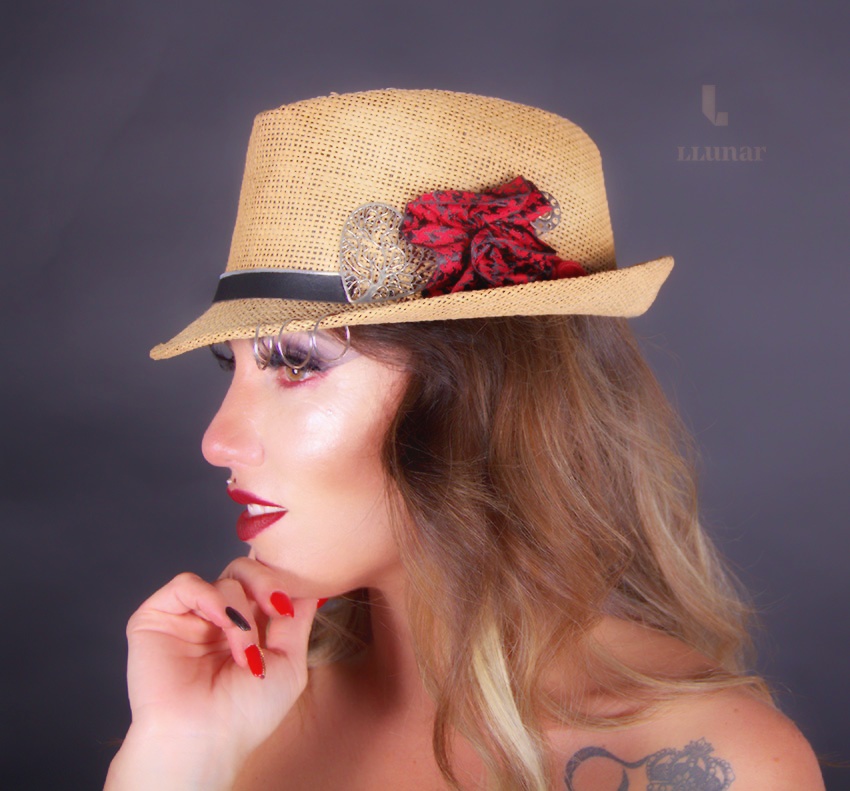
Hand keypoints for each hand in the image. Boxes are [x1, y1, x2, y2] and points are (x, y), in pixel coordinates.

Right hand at [106, 558, 316, 788]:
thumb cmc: (246, 714)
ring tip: (245, 653)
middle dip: (268, 583)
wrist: (204, 742)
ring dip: (242, 613)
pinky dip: (211, 598)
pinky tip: (222, 624)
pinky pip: (186, 584)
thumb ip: (297, 619)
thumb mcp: (288, 662)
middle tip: (277, 607)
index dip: (281, 581)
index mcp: (246, 626)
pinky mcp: (157, 617)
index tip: (291, 601)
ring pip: (225, 579)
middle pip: (246, 570)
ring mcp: (188, 616)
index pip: (264, 582)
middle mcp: (217, 617)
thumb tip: (310, 584)